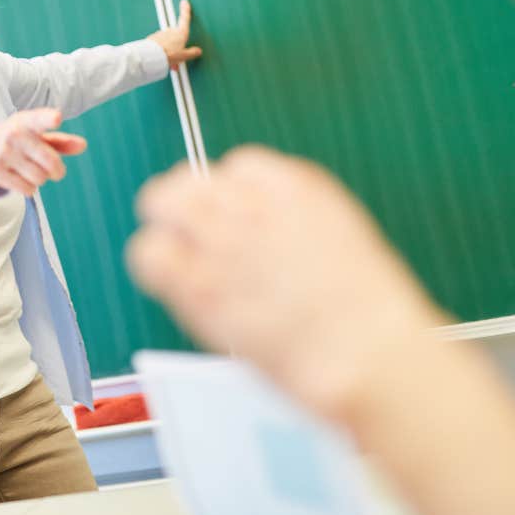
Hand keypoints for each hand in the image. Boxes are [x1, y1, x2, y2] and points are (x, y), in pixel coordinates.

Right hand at [0, 108, 86, 195]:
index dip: (48, 118)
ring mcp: (2, 152)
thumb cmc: (9, 141)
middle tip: (53, 173)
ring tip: (28, 173)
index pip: (38, 118)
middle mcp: (13, 134)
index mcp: (25, 122)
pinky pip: (26, 188)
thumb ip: (58, 141)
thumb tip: (83, 145)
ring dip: (39, 180)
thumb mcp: (32, 136)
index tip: (56, 118)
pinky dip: (28, 189)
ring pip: (40, 178)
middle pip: (50, 162)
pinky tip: (20, 181)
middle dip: (56, 171)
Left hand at [125, 146, 443, 421]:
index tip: (234, 217)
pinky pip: (149, 253)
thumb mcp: (340, 238)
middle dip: (185, 201)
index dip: (231, 194)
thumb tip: (263, 231)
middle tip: (189, 230)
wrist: (364, 349)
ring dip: (165, 226)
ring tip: (178, 254)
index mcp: (296, 186)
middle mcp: (251, 203)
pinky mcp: (197, 282)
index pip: (240, 165)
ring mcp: (220, 240)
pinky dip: (153, 263)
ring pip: (159, 203)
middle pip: (188, 179)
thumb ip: (292, 223)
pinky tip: (171, 280)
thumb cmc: (366, 311)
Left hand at [148, 0, 201, 65]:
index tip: (184, 2)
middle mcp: (171, 31)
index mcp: (181, 33)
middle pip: (176, 35)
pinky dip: (161, 50)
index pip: (185, 19)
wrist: (152, 56)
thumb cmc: (169, 55)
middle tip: (176, 56)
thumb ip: (192, 52)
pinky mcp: (153, 38)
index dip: (185, 10)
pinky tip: (161, 58)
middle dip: (176, 45)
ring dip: (168, 49)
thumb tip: (198, 51)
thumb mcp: (184, 56)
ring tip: (168, 60)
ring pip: (167, 41)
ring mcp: (161, 33)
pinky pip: (159, 44)